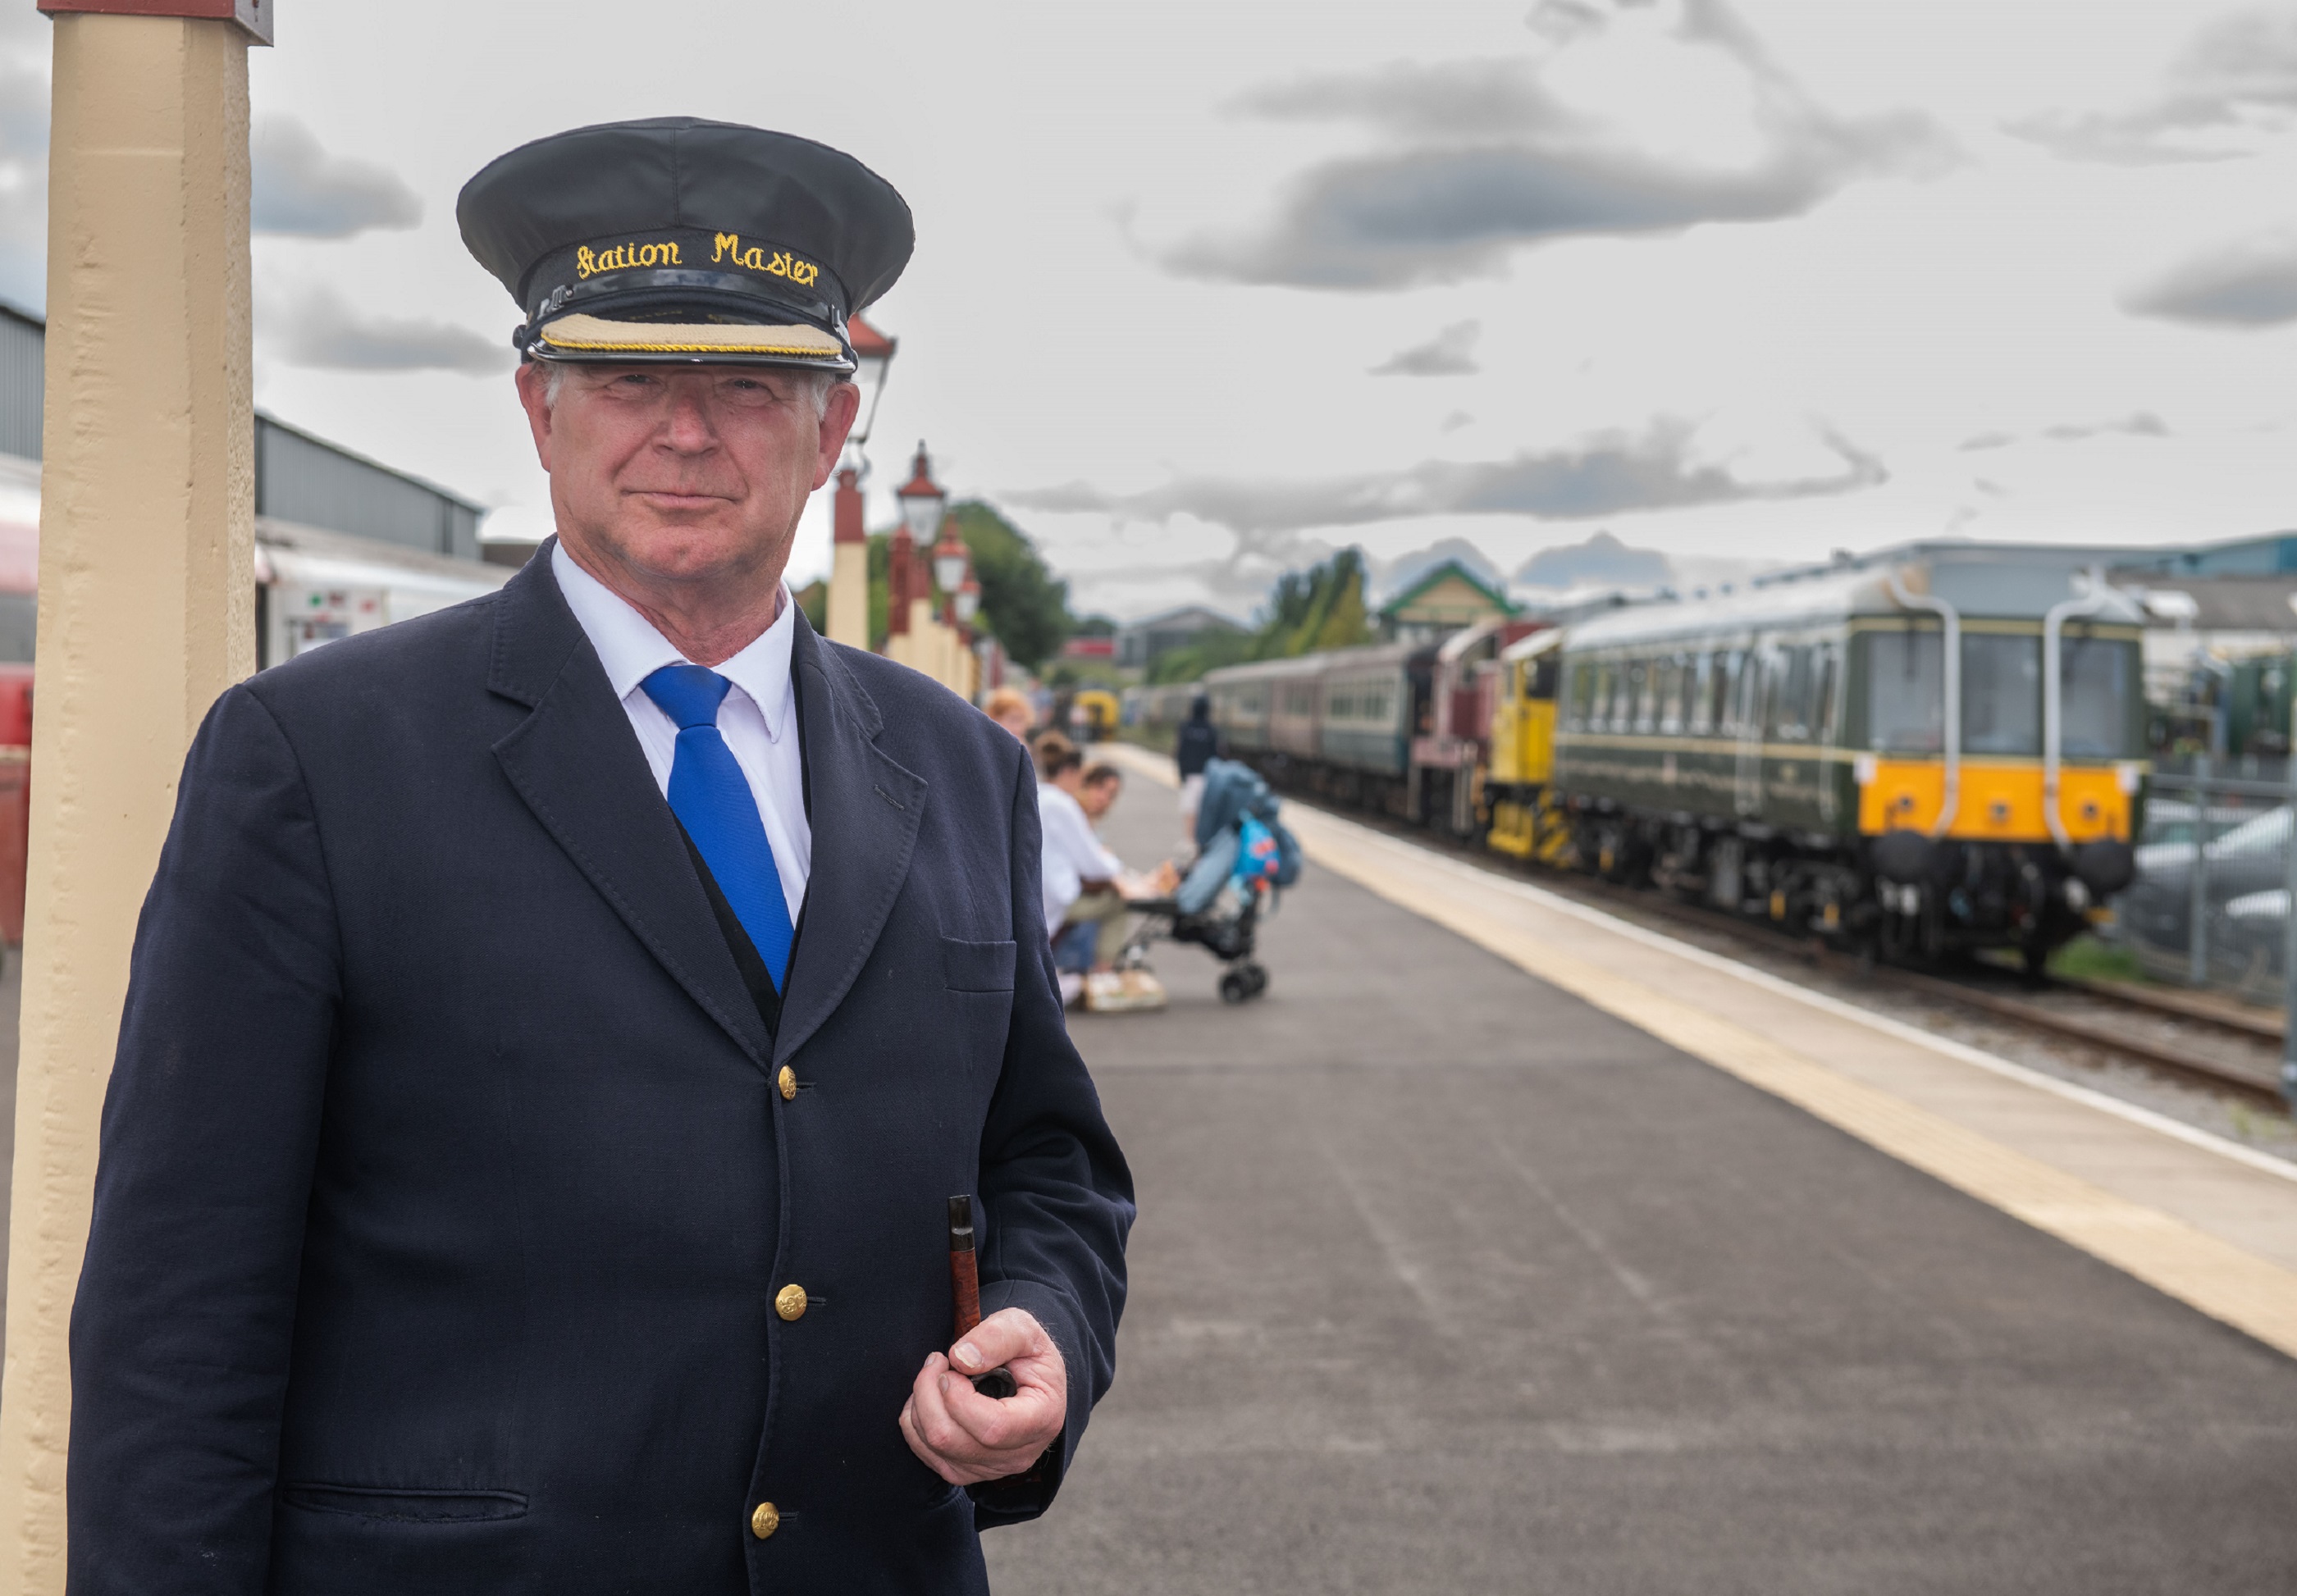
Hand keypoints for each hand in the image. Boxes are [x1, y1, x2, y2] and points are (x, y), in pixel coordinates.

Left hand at [898, 1307, 1065, 1485]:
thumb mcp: (1024, 1329)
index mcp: (1042, 1419)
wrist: (1028, 1377)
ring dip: (921, 1404)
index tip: (951, 1366)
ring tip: (934, 1374)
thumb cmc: (1027, 1353)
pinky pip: (926, 1453)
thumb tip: (961, 1359)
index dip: (959, 1397)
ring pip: (935, 1446)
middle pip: (952, 1439)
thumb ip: (997, 1337)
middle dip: (930, 1393)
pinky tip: (931, 1398)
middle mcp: (1019, 1454)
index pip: (993, 1427)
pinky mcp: (967, 1471)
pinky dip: (916, 1421)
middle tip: (936, 1361)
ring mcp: (991, 1468)